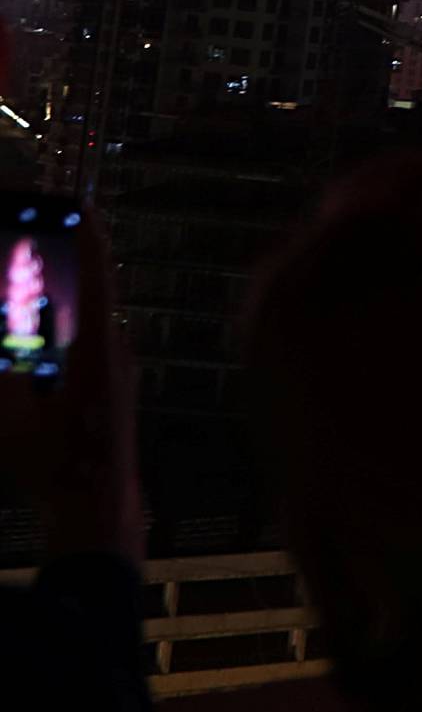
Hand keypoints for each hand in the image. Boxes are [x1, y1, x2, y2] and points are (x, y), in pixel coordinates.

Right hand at [0, 215, 142, 562]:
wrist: (97, 504)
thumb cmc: (58, 465)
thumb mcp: (8, 418)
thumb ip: (2, 378)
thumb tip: (3, 363)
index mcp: (96, 351)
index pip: (96, 280)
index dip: (88, 239)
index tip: (82, 207)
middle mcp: (115, 352)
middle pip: (92, 293)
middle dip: (70, 262)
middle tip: (54, 231)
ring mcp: (118, 369)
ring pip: (90, 320)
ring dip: (67, 301)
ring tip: (40, 280)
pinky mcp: (113, 385)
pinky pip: (90, 344)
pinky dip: (67, 330)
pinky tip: (42, 337)